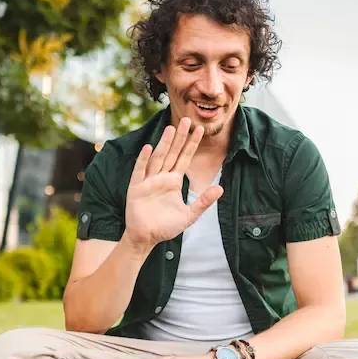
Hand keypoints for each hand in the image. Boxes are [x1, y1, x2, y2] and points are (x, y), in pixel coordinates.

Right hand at [124, 117, 222, 247]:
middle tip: (186, 120)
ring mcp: (148, 181)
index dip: (192, 144)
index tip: (200, 129)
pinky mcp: (136, 188)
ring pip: (158, 158)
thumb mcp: (189, 215)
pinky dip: (144, 160)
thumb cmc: (166, 227)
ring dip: (164, 144)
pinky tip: (149, 148)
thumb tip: (221, 188)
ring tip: (170, 129)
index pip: (184, 158)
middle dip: (179, 137)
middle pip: (172, 153)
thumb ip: (203, 202)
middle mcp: (161, 177)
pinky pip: (140, 171)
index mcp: (174, 181)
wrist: (146, 238)